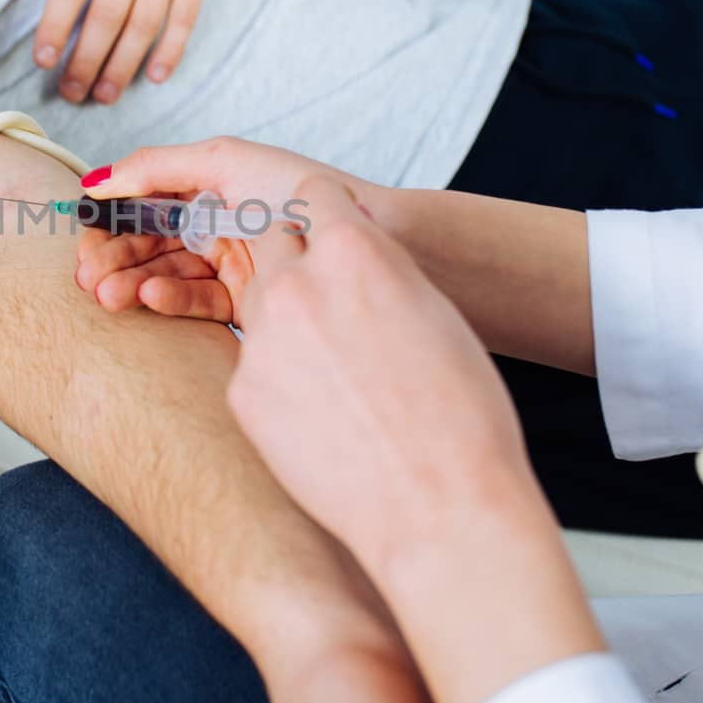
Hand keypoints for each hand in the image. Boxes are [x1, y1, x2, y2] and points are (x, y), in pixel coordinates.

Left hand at [4, 0, 222, 103]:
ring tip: (105, 94)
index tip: (43, 61)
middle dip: (88, 58)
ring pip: (145, 21)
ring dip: (123, 64)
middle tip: (73, 91)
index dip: (55, 26)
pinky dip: (171, 49)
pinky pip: (185, 16)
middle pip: (108, 13)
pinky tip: (153, 76)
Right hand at [75, 138, 378, 325]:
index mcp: (207, 188)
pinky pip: (196, 302)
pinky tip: (150, 298)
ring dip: (132, 283)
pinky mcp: (247, 302)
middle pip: (147, 245)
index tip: (85, 242)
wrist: (369, 235)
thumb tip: (94, 179)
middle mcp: (215, 224)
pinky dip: (168, 299)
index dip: (109, 225)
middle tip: (88, 278)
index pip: (141, 208)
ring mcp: (231, 264)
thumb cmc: (299, 190)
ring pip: (165, 275)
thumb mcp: (224, 160)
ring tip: (109, 295)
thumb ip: (156, 167)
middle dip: (113, 260)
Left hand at [228, 176, 604, 702]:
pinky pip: (254, 364)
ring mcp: (262, 339)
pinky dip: (279, 378)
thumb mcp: (434, 312)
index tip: (329, 233)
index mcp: (355, 252)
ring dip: (286, 319)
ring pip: (260, 303)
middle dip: (298, 262)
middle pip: (272, 242)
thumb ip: (382, 271)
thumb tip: (353, 254)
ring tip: (336, 369)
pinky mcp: (242, 391)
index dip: (326, 217)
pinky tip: (321, 414)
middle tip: (332, 305)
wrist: (439, 508)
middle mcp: (297, 283)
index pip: (314, 194)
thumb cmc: (460, 416)